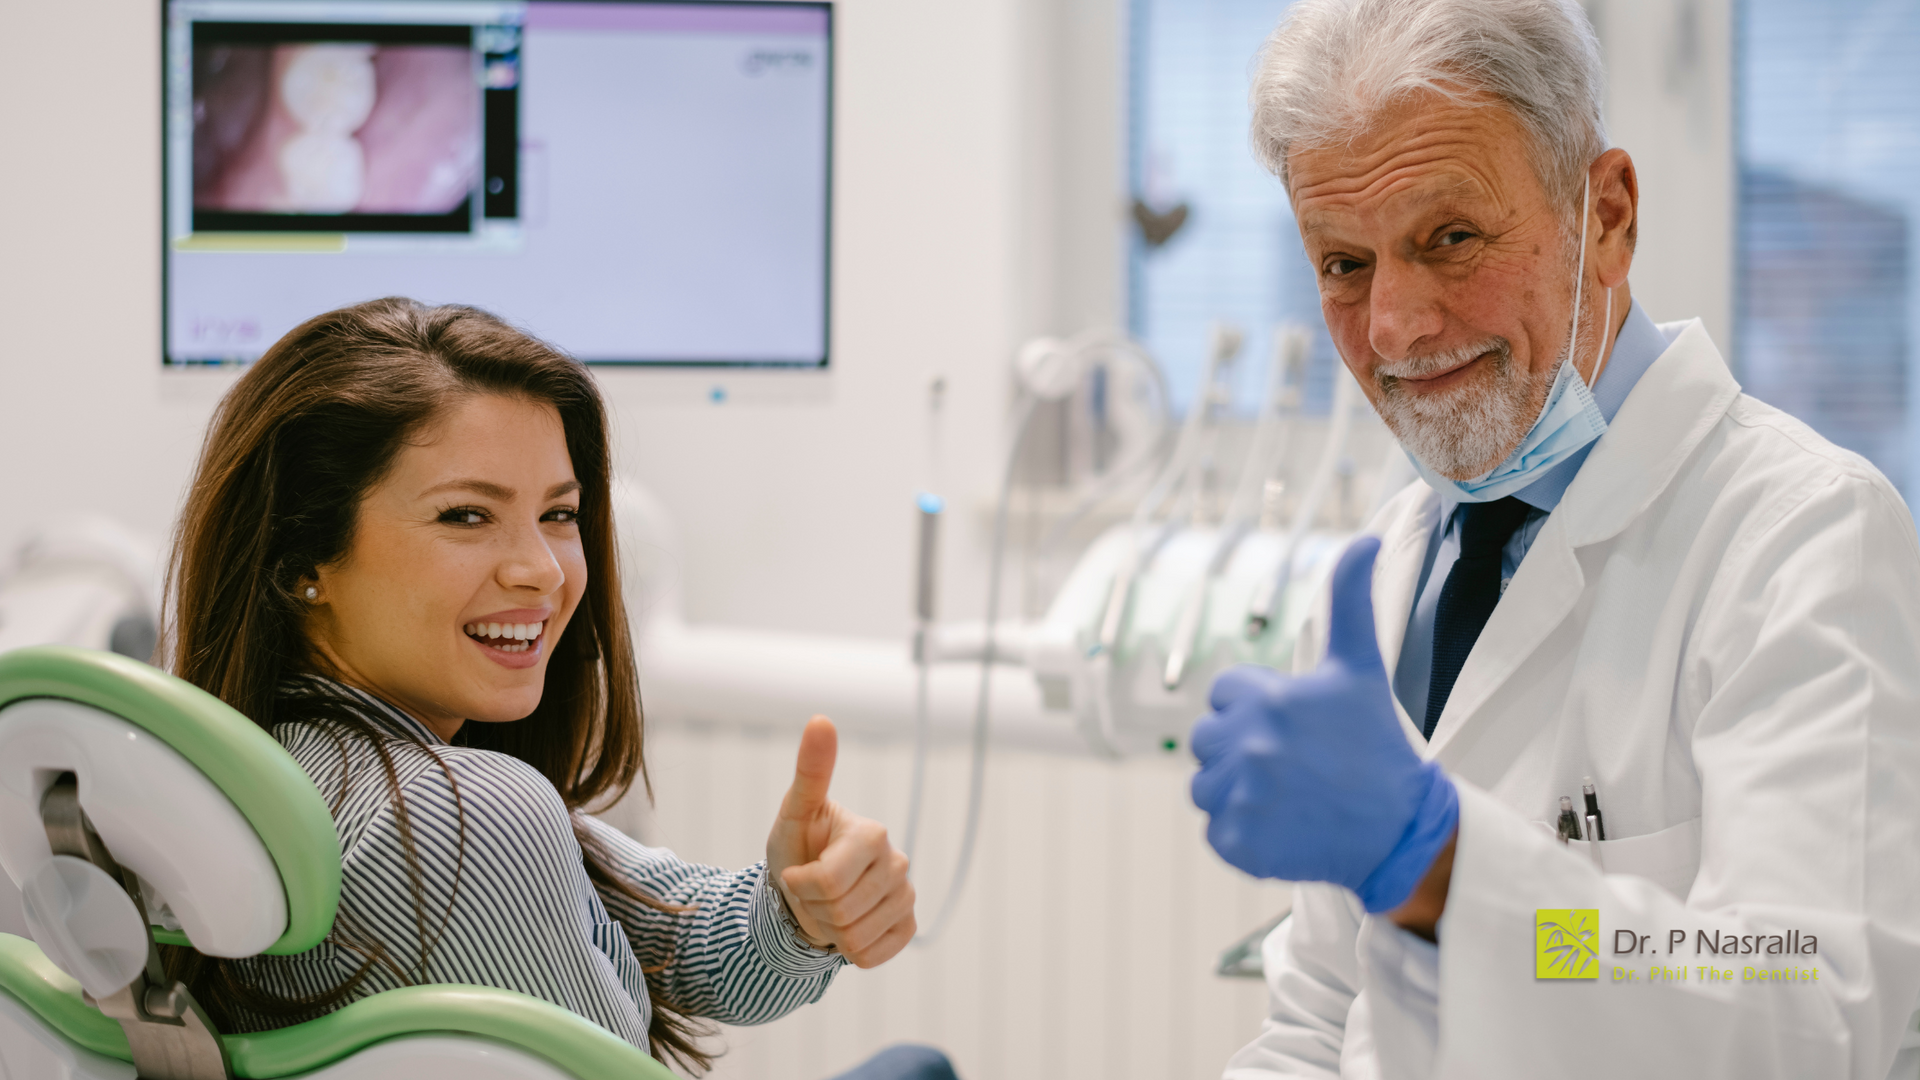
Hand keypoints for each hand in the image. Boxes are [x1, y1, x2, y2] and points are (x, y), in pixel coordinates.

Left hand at [765, 716, 915, 965]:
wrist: (807, 888)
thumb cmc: (798, 845)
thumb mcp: (796, 811)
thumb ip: (810, 770)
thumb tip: (820, 718)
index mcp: (872, 833)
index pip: (826, 883)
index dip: (799, 885)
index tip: (797, 871)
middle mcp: (898, 862)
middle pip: (840, 912)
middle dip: (813, 909)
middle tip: (812, 892)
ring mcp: (906, 895)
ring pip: (854, 938)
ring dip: (828, 930)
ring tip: (827, 906)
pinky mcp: (909, 925)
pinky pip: (871, 955)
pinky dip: (849, 949)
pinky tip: (847, 924)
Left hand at [1189, 536, 1458, 912]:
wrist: (1399, 828)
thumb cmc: (1376, 743)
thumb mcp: (1361, 667)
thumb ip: (1349, 600)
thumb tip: (1365, 539)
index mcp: (1268, 699)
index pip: (1224, 693)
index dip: (1254, 707)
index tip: (1294, 726)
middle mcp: (1249, 745)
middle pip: (1206, 740)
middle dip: (1239, 748)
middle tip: (1291, 765)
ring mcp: (1242, 797)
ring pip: (1205, 786)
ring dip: (1236, 792)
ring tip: (1288, 797)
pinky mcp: (1238, 843)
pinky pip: (1215, 831)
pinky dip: (1243, 835)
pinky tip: (1284, 828)